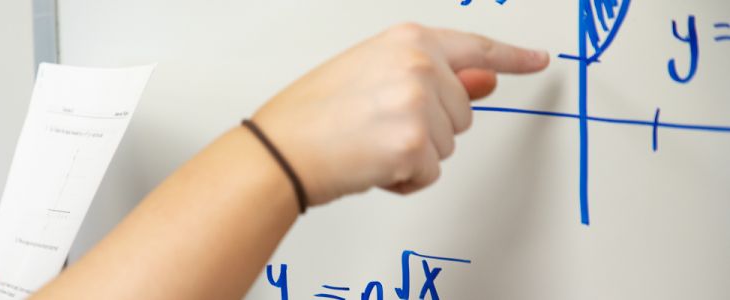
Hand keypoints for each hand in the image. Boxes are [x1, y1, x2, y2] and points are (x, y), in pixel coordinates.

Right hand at [253, 23, 548, 204]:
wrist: (279, 150)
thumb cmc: (311, 114)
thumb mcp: (372, 77)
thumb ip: (435, 75)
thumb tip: (485, 79)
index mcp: (407, 40)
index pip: (475, 46)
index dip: (512, 56)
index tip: (536, 59)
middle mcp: (419, 64)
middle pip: (461, 111)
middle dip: (427, 128)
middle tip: (376, 126)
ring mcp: (419, 103)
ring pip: (448, 145)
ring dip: (414, 155)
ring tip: (367, 143)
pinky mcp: (415, 144)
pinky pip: (430, 174)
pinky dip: (403, 180)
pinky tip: (369, 164)